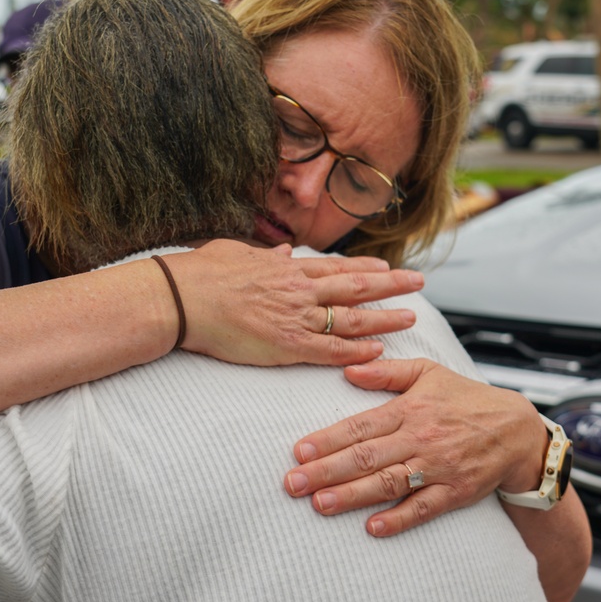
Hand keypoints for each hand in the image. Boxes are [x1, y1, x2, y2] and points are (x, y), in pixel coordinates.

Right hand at [164, 240, 423, 366]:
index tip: (387, 269)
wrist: (182, 298)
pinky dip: (355, 351)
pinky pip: (329, 350)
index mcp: (285, 268)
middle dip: (390, 286)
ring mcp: (294, 317)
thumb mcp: (236, 252)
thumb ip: (264, 254)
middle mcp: (297, 289)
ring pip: (349, 318)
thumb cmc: (200, 274)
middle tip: (419, 283)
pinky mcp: (285, 344)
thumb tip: (282, 250)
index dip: (365, 269)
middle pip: (354, 287)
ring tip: (410, 319)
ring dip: (382, 318)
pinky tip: (377, 351)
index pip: (335, 268)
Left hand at [283, 358, 546, 535]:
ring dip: (352, 495)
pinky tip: (372, 527)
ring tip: (320, 504)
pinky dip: (399, 519)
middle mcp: (420, 439)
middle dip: (325, 471)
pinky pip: (424, 508)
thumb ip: (386, 372)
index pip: (360, 426)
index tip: (298, 451)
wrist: (518, 430)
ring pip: (389, 483)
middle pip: (366, 457)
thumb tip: (348, 369)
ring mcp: (438, 467)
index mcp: (409, 409)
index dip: (327, 439)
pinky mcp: (456, 491)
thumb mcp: (428, 372)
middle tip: (292, 483)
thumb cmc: (466, 398)